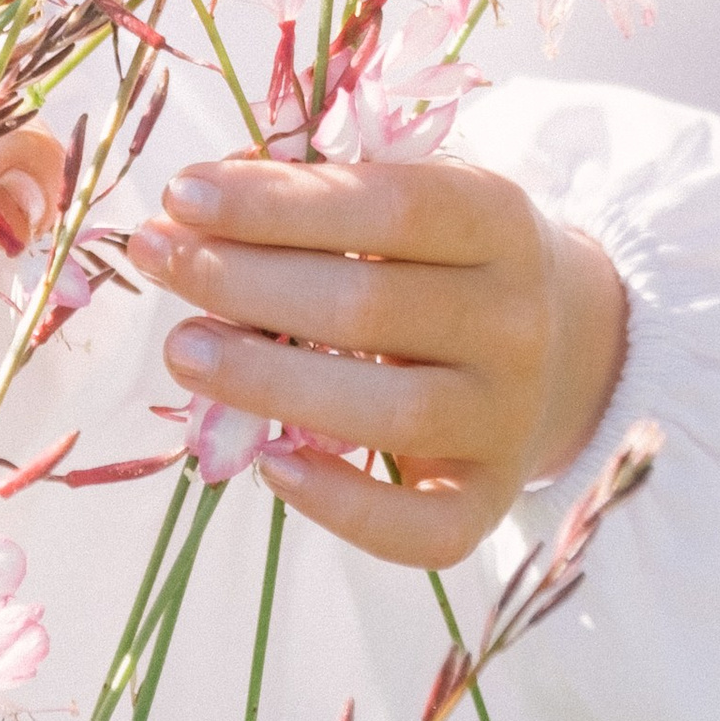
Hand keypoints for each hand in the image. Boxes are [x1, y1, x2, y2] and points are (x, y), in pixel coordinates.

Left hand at [127, 157, 627, 566]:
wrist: (561, 342)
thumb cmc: (442, 255)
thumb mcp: (406, 199)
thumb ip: (315, 193)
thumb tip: (192, 206)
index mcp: (500, 219)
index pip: (388, 205)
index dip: (278, 202)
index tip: (181, 192)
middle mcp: (517, 320)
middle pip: (371, 306)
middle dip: (245, 280)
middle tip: (158, 258)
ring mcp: (509, 418)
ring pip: (390, 414)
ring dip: (269, 381)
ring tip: (181, 348)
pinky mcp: (490, 499)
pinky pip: (423, 527)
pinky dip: (346, 506)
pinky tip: (270, 467)